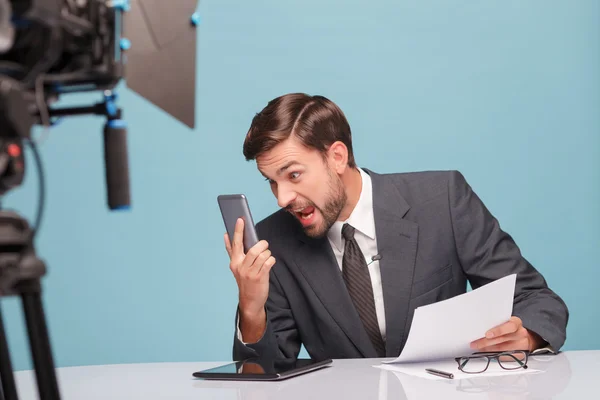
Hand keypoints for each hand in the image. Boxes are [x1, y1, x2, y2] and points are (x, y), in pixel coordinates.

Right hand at [225, 218, 275, 341]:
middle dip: (261, 244)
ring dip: (267, 253)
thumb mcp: (237, 266)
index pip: (235, 243)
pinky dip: (271, 260)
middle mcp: (241, 267)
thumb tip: (226, 235)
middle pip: (253, 249)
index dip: (238, 231)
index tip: (240, 219)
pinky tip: (269, 263)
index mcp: (234, 262)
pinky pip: (269, 262)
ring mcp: (250, 273)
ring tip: (266, 257)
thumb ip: (232, 251)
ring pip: (263, 255)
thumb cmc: (245, 280)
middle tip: (263, 245)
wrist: (250, 300)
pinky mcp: (260, 277)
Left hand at [470, 316, 544, 352]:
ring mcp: (521, 345)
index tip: (487, 334)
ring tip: (479, 348)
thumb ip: (495, 324)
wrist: (523, 338)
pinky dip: (495, 356)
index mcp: (516, 323)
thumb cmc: (509, 329)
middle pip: (503, 339)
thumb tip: (478, 329)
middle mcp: (520, 333)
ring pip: (503, 349)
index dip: (498, 330)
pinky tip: (487, 354)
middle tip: (475, 344)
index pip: (509, 326)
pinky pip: (506, 356)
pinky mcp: (520, 355)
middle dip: (486, 342)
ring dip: (488, 350)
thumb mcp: (505, 322)